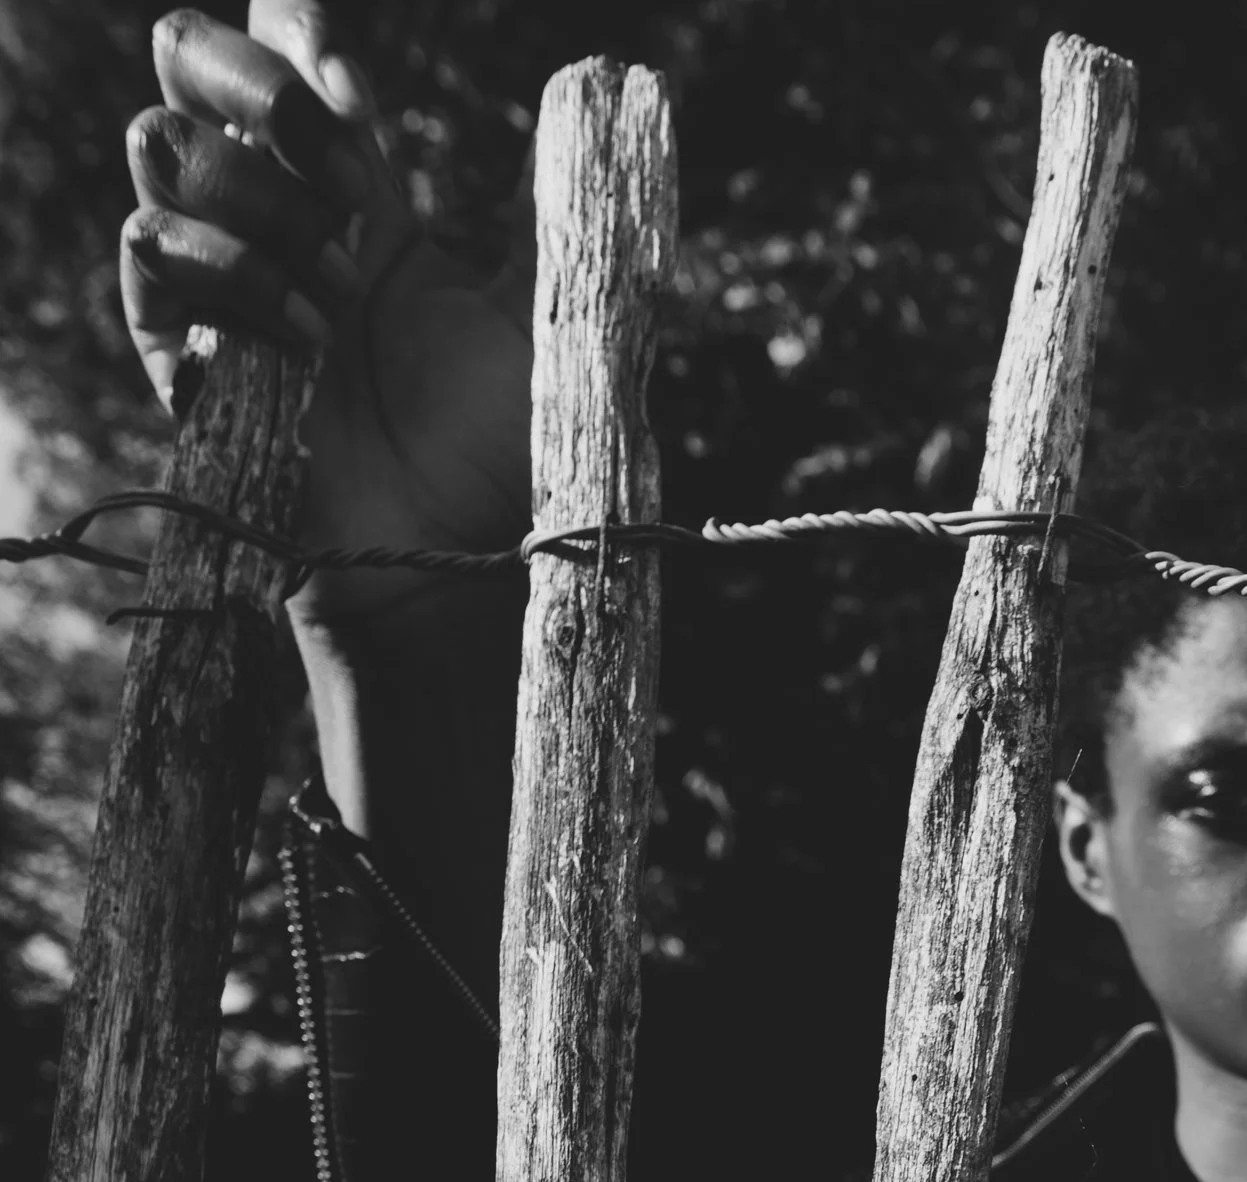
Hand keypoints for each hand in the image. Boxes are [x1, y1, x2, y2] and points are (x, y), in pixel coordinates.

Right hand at [121, 4, 532, 631]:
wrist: (455, 560)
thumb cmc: (503, 454)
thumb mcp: (542, 314)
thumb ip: (551, 212)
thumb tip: (588, 107)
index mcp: (353, 188)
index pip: (281, 41)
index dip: (298, 31)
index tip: (361, 99)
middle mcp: (273, 212)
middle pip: (191, 57)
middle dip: (263, 89)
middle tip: (354, 179)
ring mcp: (216, 273)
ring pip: (166, 144)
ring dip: (264, 205)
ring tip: (342, 296)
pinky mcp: (179, 345)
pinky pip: (153, 247)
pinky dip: (234, 278)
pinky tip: (303, 340)